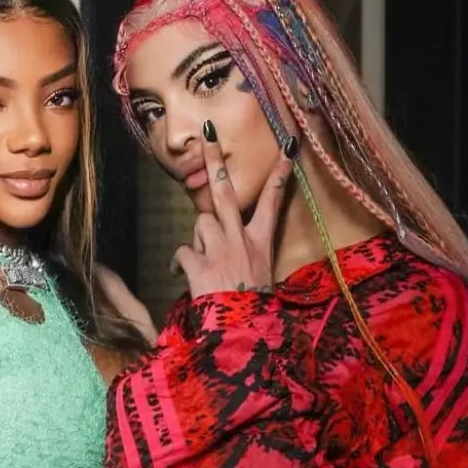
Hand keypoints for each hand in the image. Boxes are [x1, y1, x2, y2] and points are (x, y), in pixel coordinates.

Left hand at [171, 120, 295, 297]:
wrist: (242, 331)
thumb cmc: (252, 307)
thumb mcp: (262, 276)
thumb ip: (247, 255)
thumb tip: (230, 245)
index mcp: (261, 243)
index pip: (271, 202)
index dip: (279, 174)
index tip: (288, 147)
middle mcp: (241, 240)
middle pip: (225, 192)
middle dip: (215, 161)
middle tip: (207, 136)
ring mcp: (220, 250)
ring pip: (201, 222)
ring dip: (199, 237)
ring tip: (204, 259)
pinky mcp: (199, 265)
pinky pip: (183, 250)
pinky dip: (179, 261)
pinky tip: (181, 273)